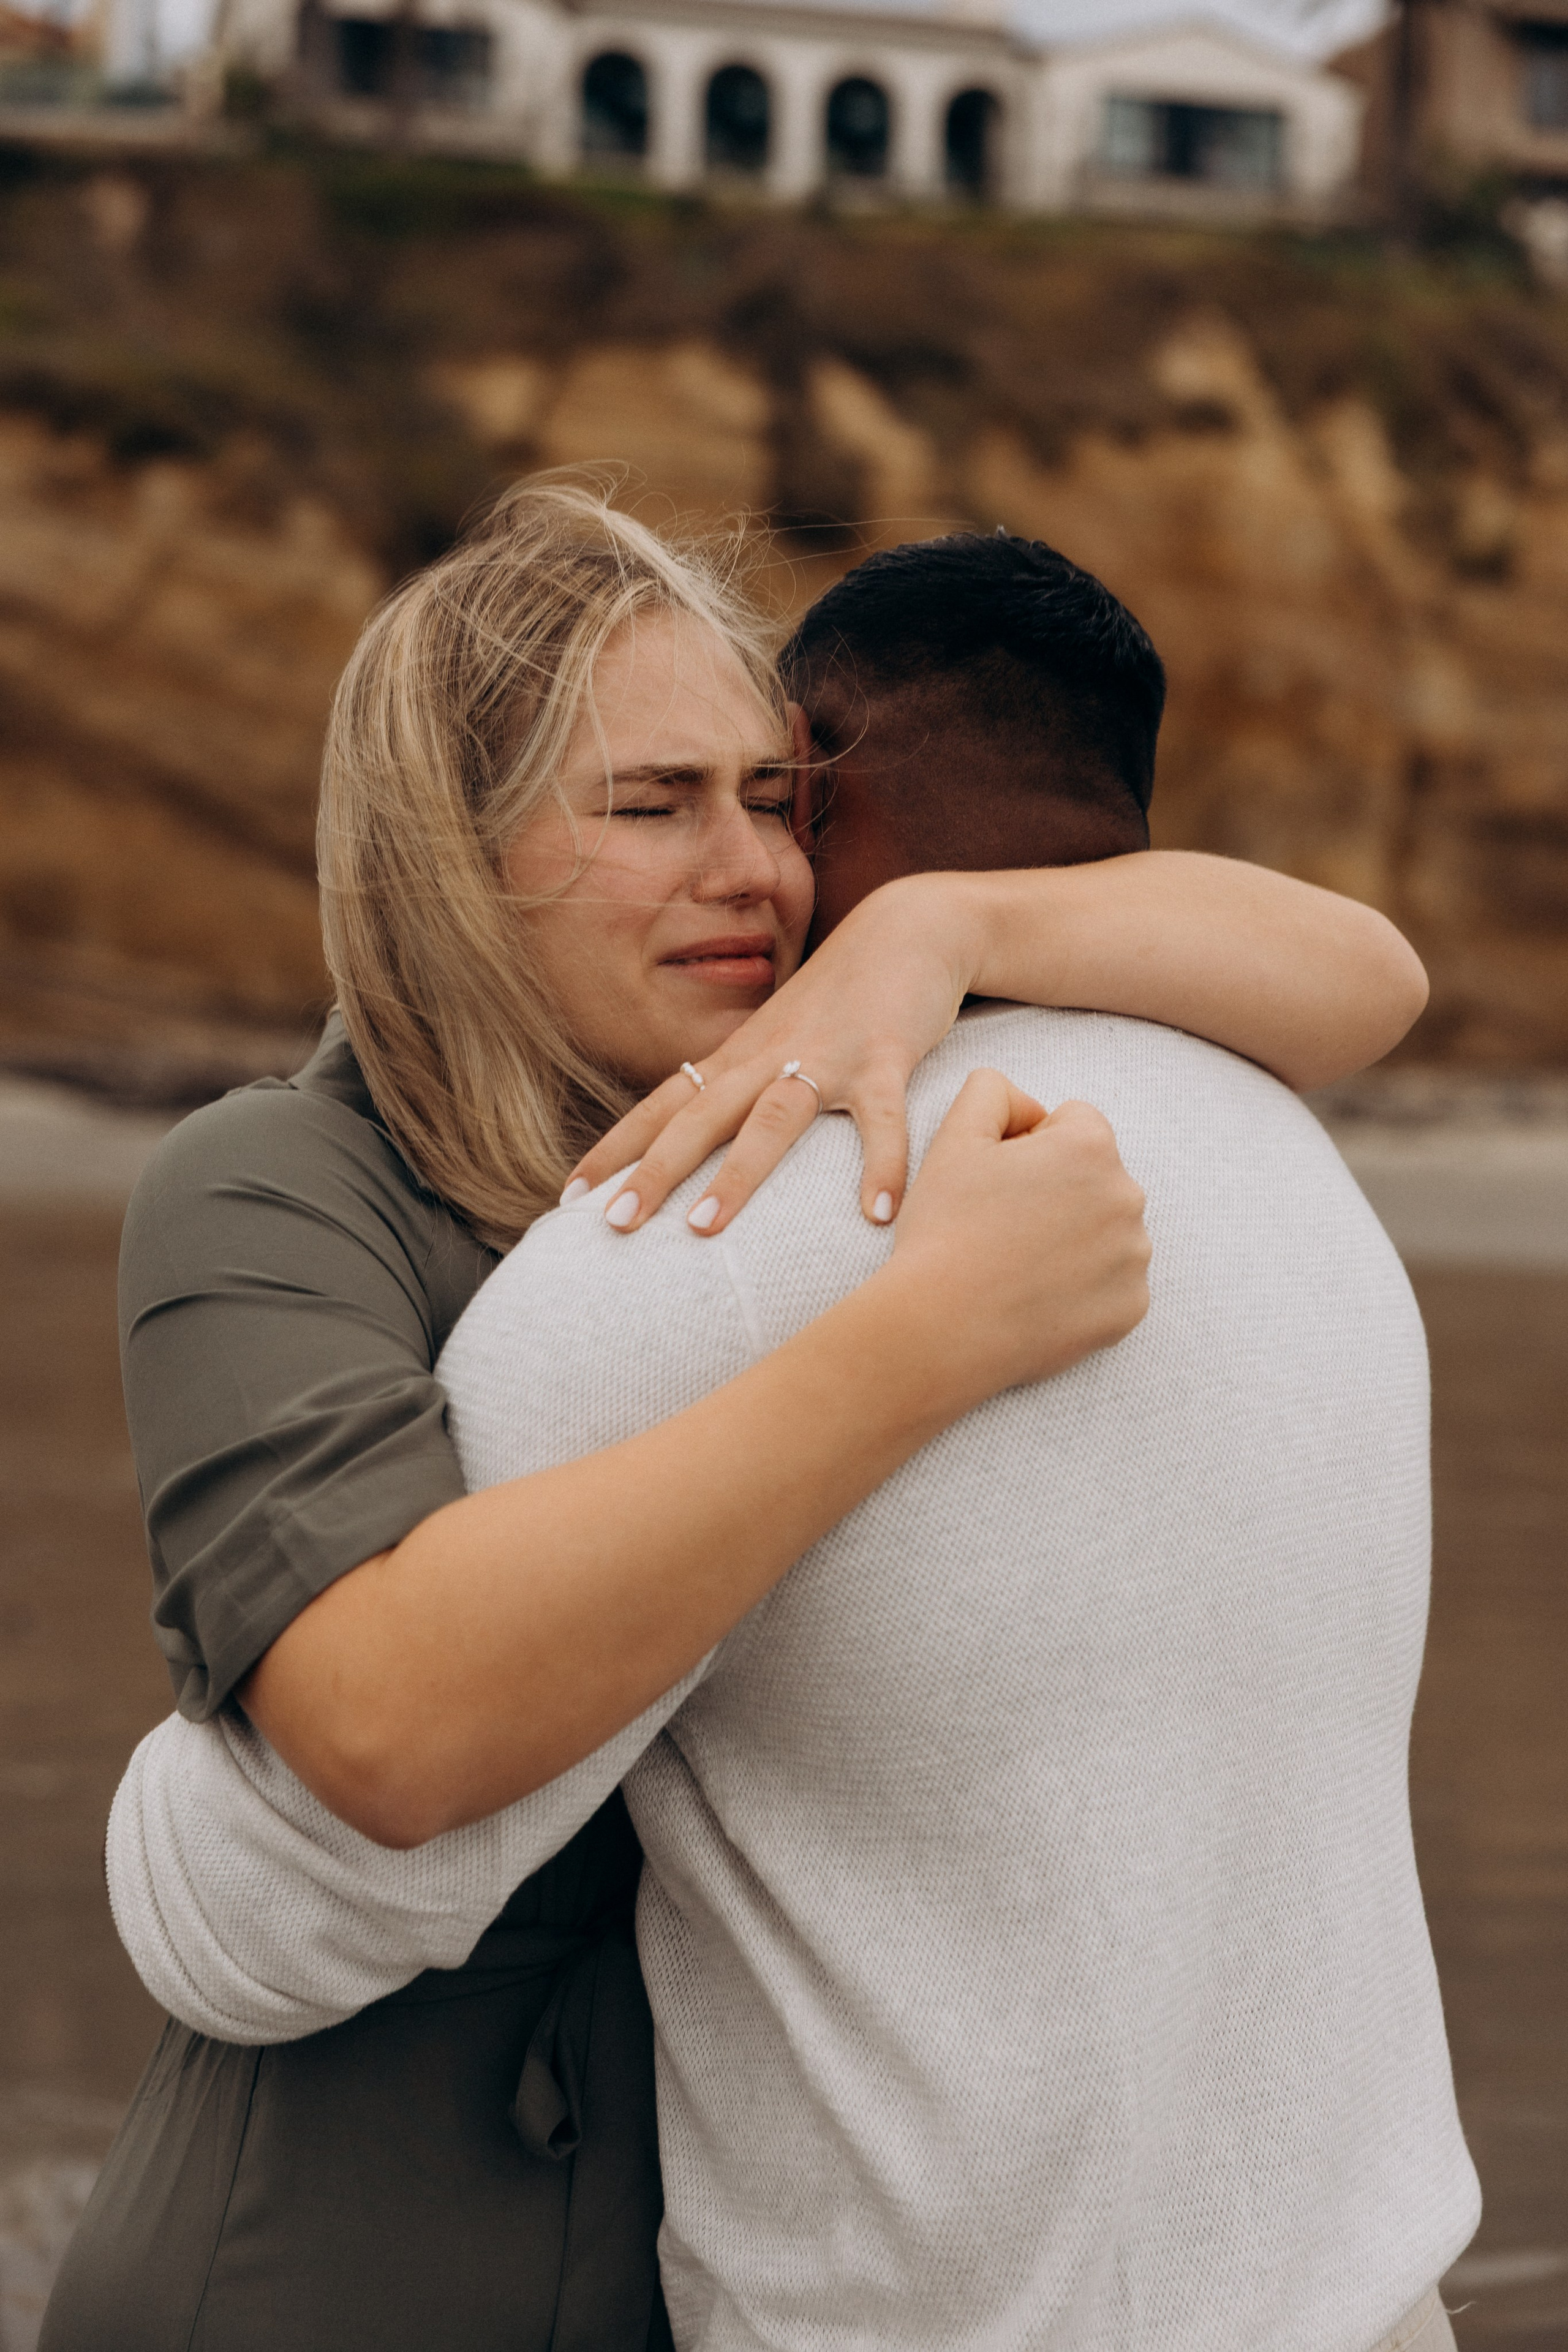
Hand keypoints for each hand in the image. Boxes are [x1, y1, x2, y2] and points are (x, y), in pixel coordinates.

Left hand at [566, 875, 979, 1234]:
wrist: (907, 928)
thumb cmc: (839, 998)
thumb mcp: (779, 1042)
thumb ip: (745, 1090)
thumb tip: (707, 1150)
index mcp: (738, 1057)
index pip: (662, 1105)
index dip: (615, 1148)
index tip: (570, 1197)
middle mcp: (768, 1055)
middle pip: (699, 1117)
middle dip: (654, 1171)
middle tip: (614, 1224)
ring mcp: (825, 1055)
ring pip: (771, 1117)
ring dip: (737, 1174)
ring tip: (704, 1231)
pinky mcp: (884, 1055)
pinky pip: (880, 1118)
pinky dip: (882, 1165)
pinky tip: (879, 1214)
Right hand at [885, 1074, 1150, 1406]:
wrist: (942, 1328)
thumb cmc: (943, 1229)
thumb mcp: (953, 1137)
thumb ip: (992, 1091)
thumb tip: (1029, 1106)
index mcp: (1090, 1145)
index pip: (1074, 1123)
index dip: (1030, 1147)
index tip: (999, 1183)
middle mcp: (1128, 1195)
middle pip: (1094, 1177)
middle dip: (1058, 1191)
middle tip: (1003, 1227)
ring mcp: (1135, 1257)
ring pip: (1105, 1230)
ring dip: (1072, 1238)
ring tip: (1017, 1264)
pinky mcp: (1131, 1307)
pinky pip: (1112, 1283)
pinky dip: (1081, 1288)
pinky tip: (1037, 1296)